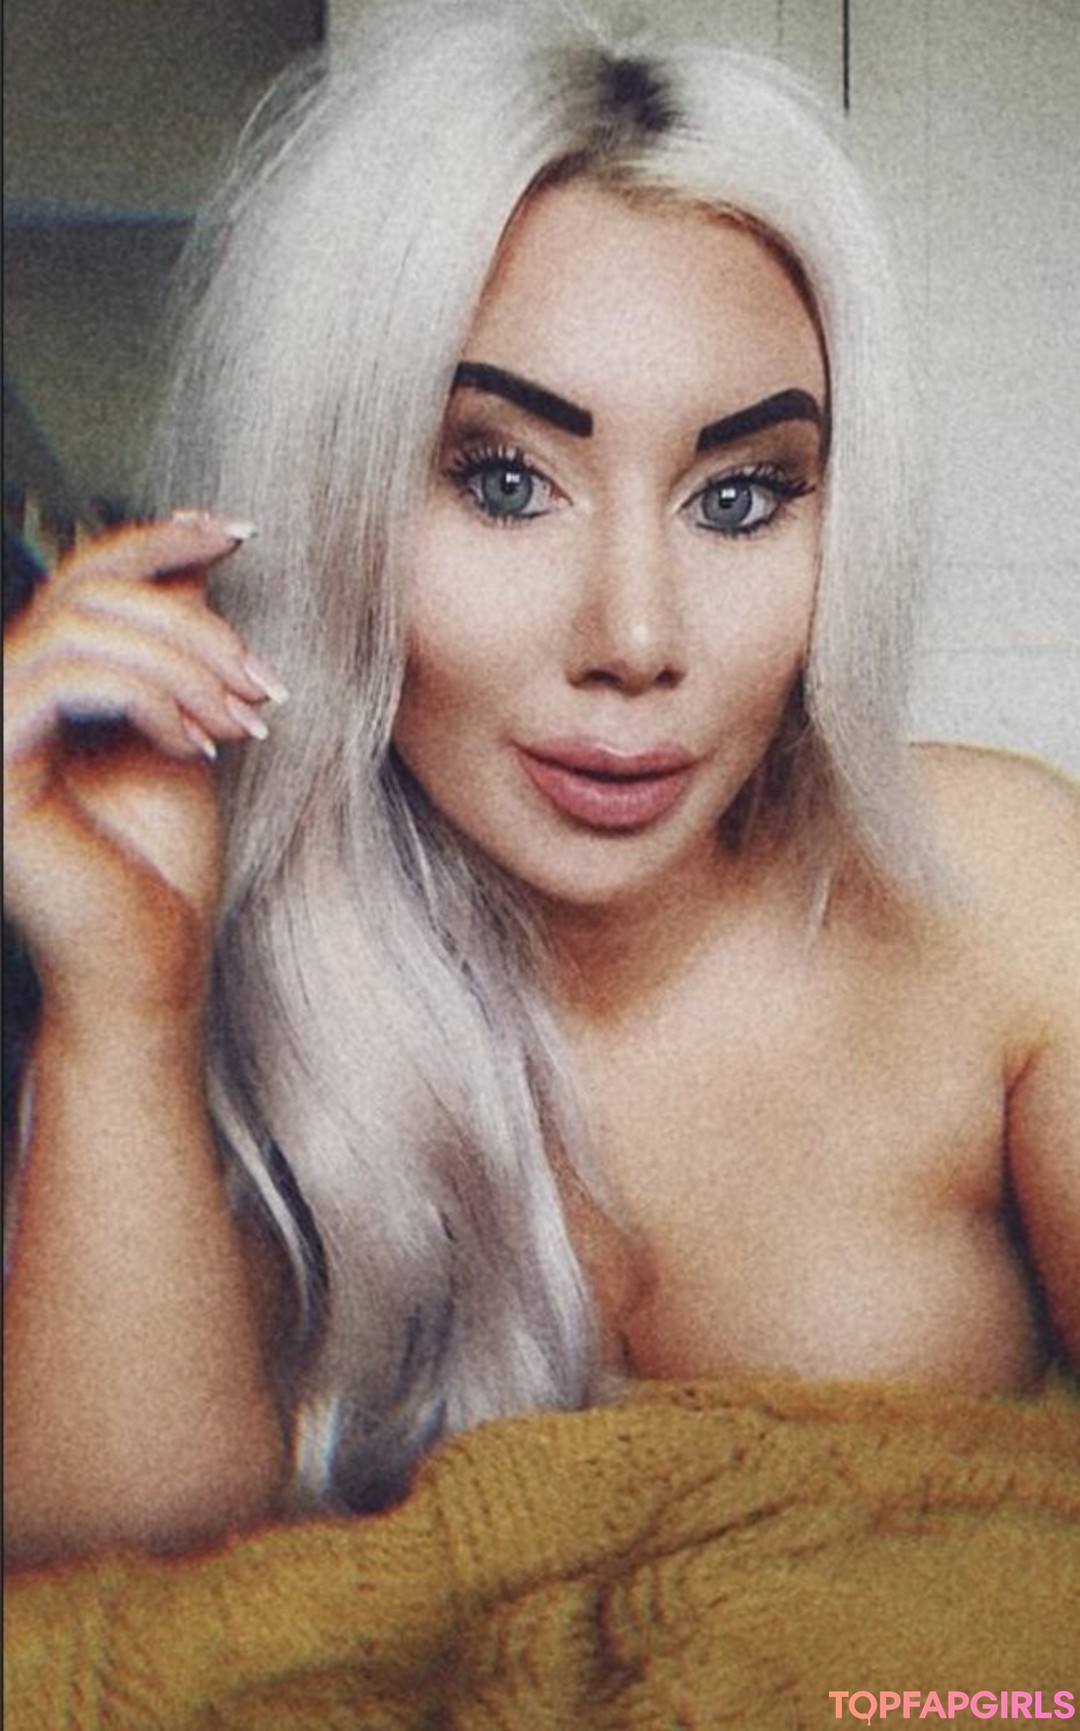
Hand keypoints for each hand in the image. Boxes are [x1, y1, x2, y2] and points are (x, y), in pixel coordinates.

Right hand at [3, 514, 284, 1011]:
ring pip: (80, 628)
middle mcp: (0, 696)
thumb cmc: (162, 866)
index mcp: (38, 682)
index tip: (236, 531)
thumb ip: (173, 648)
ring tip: (246, 719)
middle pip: (88, 593)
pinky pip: (68, 678)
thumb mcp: (181, 727)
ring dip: (185, 665)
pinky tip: (200, 745)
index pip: (81, 575)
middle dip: (195, 627)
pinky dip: (150, 698)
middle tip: (264, 685)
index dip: (157, 538)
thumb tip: (197, 553)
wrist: (149, 963)